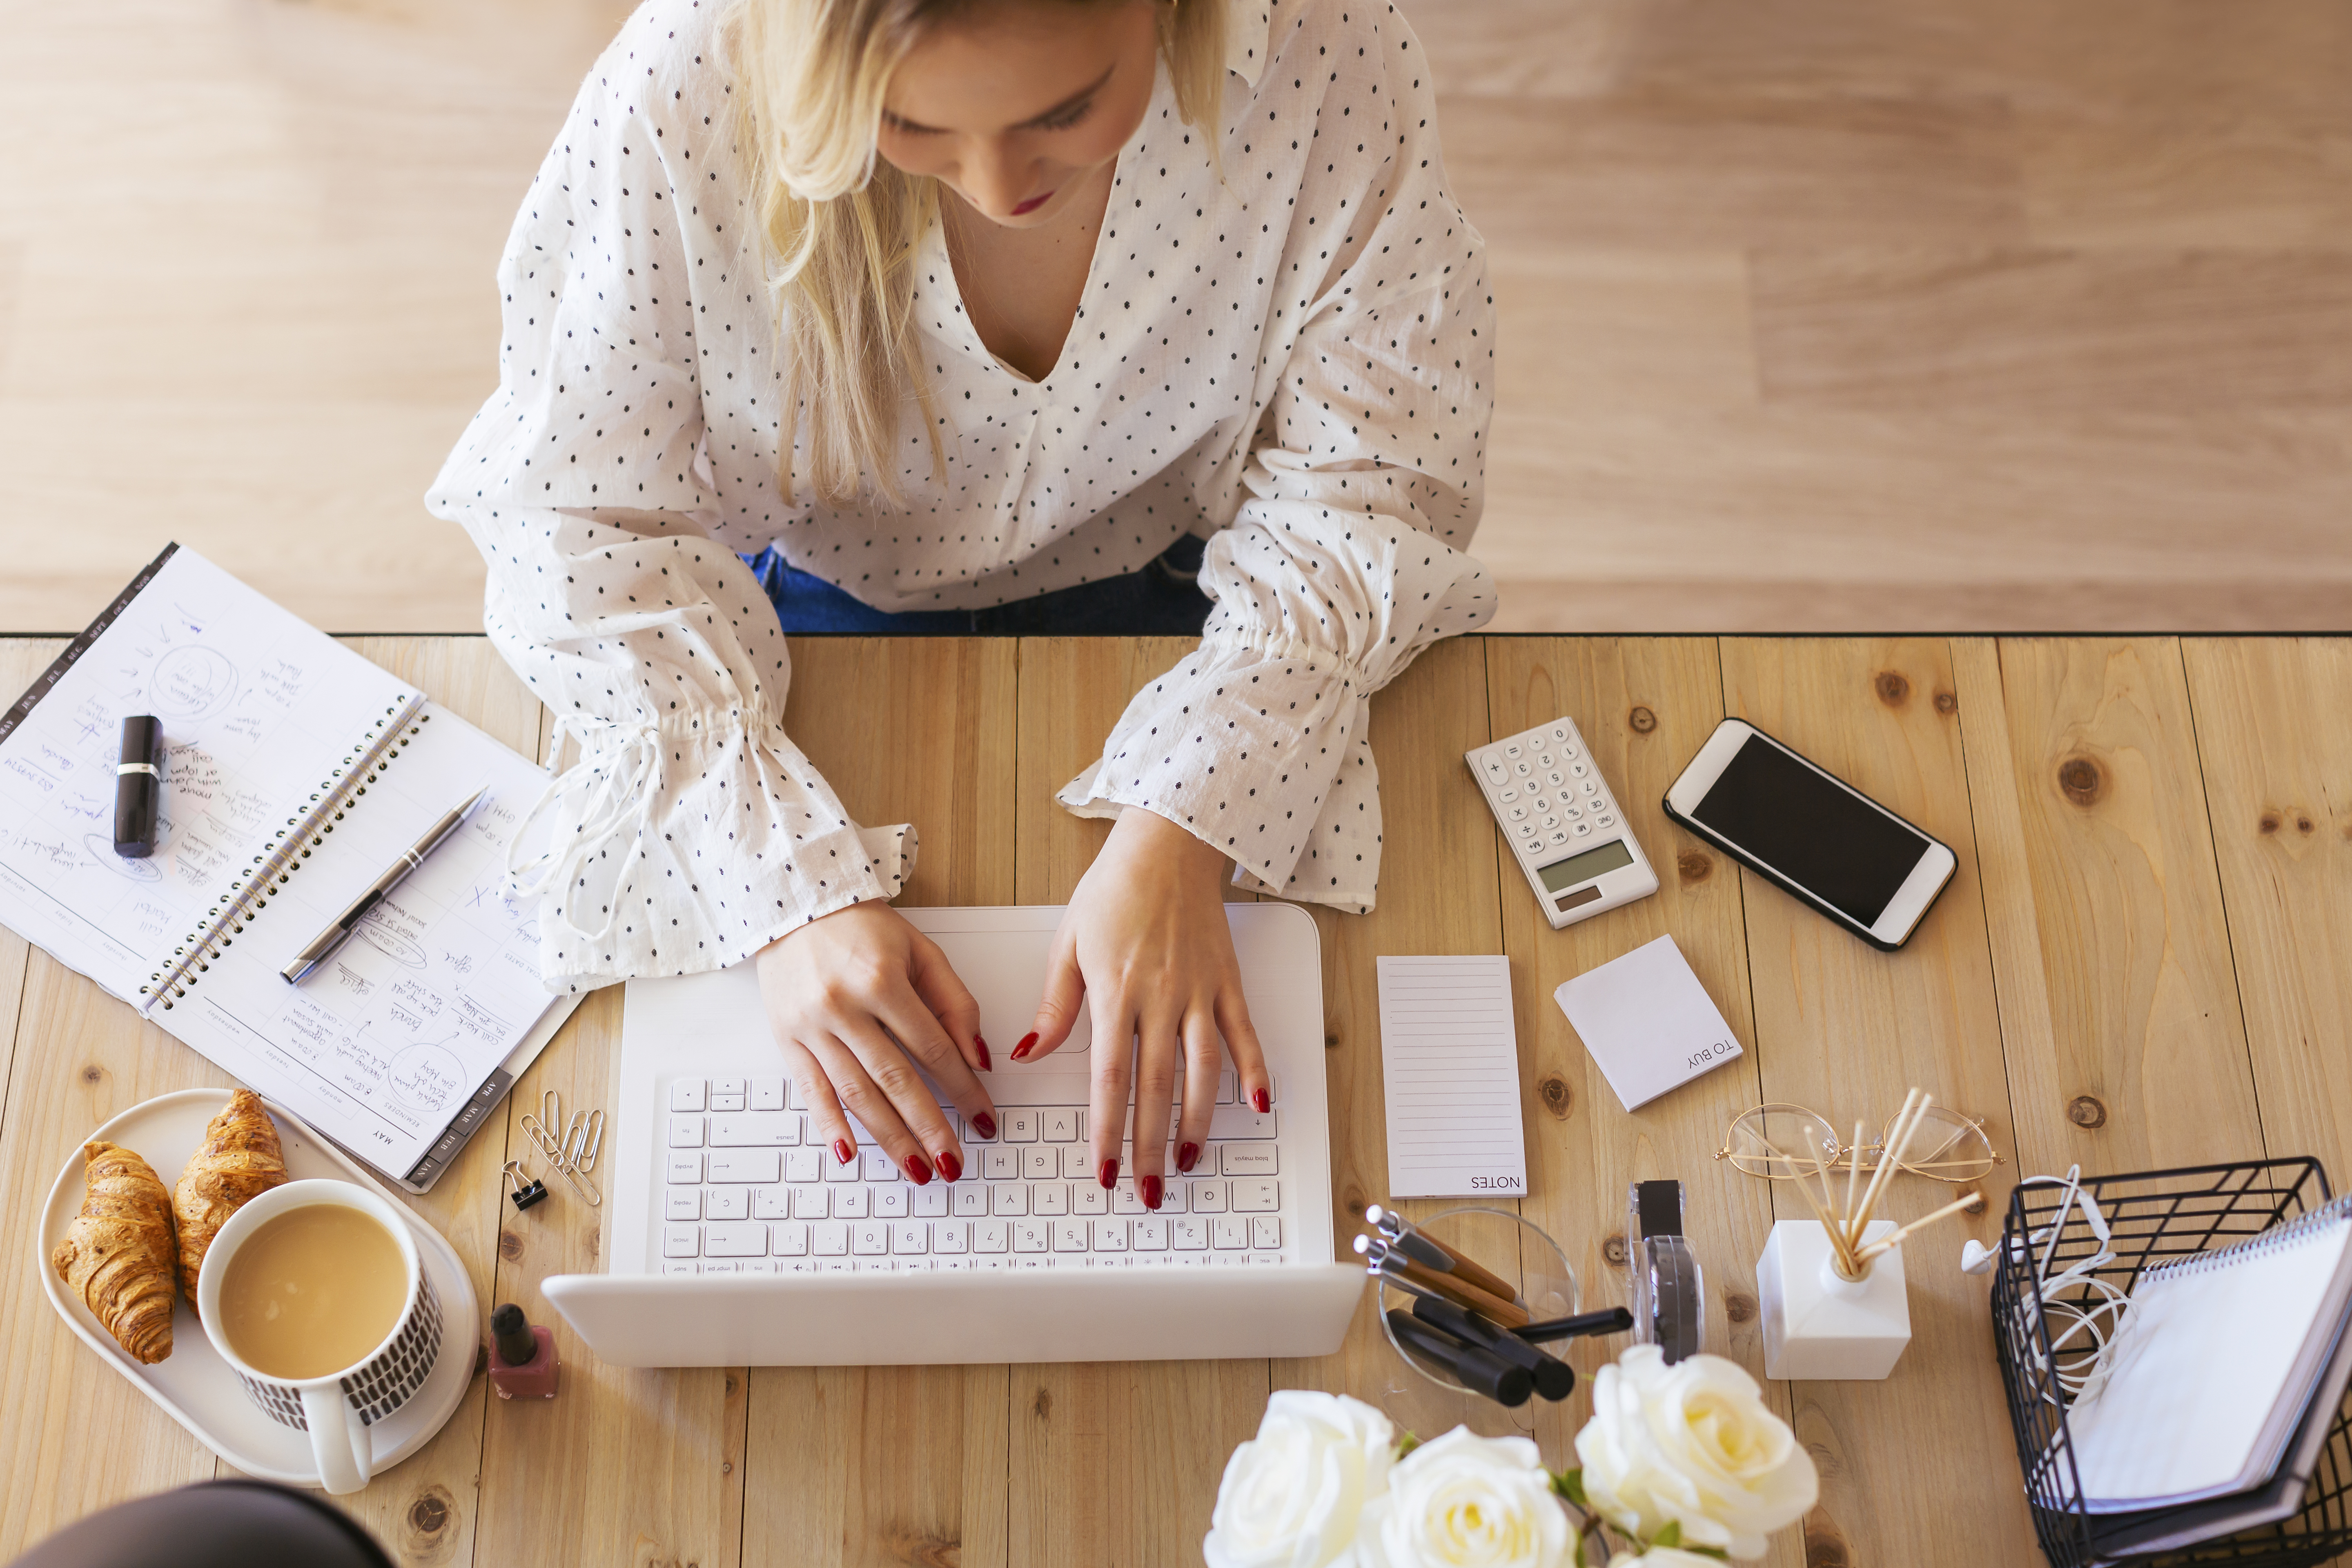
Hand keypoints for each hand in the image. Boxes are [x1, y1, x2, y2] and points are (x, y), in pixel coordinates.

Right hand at [754, 902, 996, 1184]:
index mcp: (883, 981)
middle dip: (929, 1127)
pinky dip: (830, 1125)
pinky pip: (811, 1090)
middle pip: (896, 1079)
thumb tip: (978, 1057)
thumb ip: (955, 1002)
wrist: (795, 908)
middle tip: (953, 1162)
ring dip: (890, 1137)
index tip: (983, 1118)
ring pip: (856, 1094)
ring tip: (916, 1168)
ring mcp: (812, 1026)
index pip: (933, 1049)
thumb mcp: (921, 951)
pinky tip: (850, 1152)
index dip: (963, 1089)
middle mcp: (844, 1006)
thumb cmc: (862, 929)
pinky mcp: (788, 1039)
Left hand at [1023, 807, 1271, 1208]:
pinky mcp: (1228, 982)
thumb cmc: (1114, 890)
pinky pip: (1245, 1034)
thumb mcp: (1068, 944)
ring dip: (1197, 1123)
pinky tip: (1258, 1105)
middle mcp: (1161, 997)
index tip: (1104, 1169)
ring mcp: (1200, 992)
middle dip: (1151, 1145)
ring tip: (1189, 1162)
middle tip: (1148, 1190)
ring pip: (1202, 1071)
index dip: (1107, 1130)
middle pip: (1155, 1087)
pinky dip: (1255, 1070)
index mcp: (1115, 992)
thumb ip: (1055, 1005)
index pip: (1109, 1078)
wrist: (1168, 845)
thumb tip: (1029, 1053)